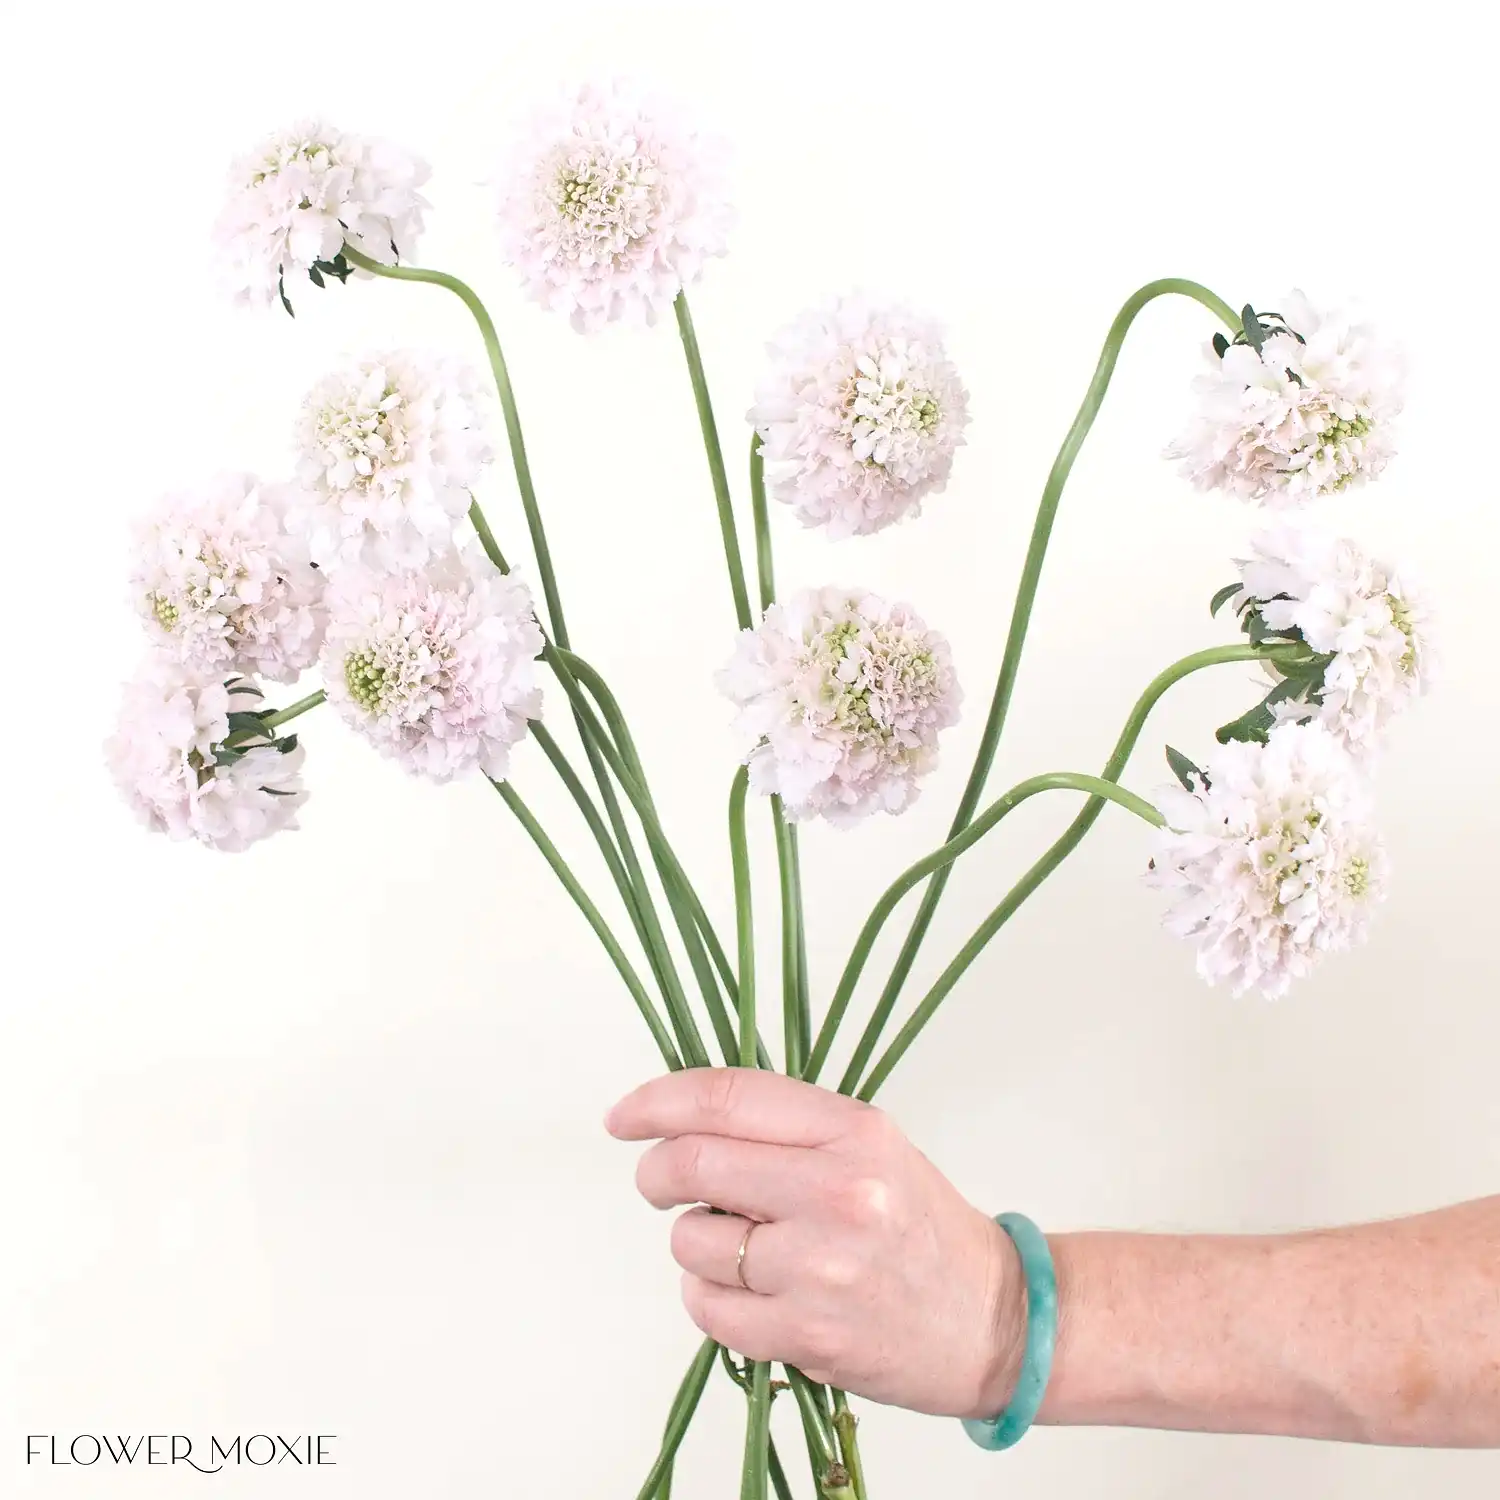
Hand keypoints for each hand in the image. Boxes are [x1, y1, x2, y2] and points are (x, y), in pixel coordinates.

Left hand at [605, 1067, 1024, 1418]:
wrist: (994, 1321)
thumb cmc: (922, 1228)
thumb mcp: (871, 1146)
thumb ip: (786, 1128)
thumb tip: (683, 1118)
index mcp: (853, 1132)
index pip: (726, 1097)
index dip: (657, 1101)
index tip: (623, 1116)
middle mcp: (838, 1192)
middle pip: (692, 1162)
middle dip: (656, 1172)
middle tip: (660, 1182)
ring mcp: (820, 1267)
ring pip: (692, 1239)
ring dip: (695, 1242)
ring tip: (745, 1248)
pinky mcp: (807, 1334)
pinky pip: (707, 1306)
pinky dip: (709, 1297)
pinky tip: (751, 1292)